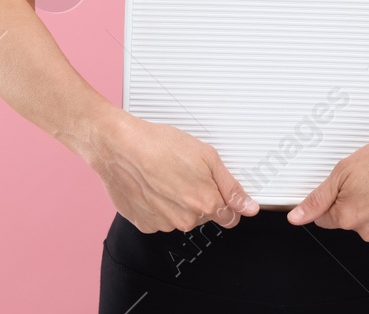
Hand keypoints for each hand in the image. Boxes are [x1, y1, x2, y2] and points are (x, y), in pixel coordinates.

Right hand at [86, 112, 260, 233]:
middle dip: (199, 197)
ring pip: (180, 217)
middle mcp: (186, 219)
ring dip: (177, 201)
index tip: (218, 191)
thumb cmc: (158, 145)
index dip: (225, 201)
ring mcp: (163, 223)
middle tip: (185, 173)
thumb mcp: (206, 156)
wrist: (119, 146)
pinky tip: (151, 185)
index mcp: (206, 203)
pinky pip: (159, 218)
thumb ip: (231, 185)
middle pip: (203, 215)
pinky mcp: (144, 223)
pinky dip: (157, 205)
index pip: (229, 217)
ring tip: (164, 176)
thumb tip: (248, 206)